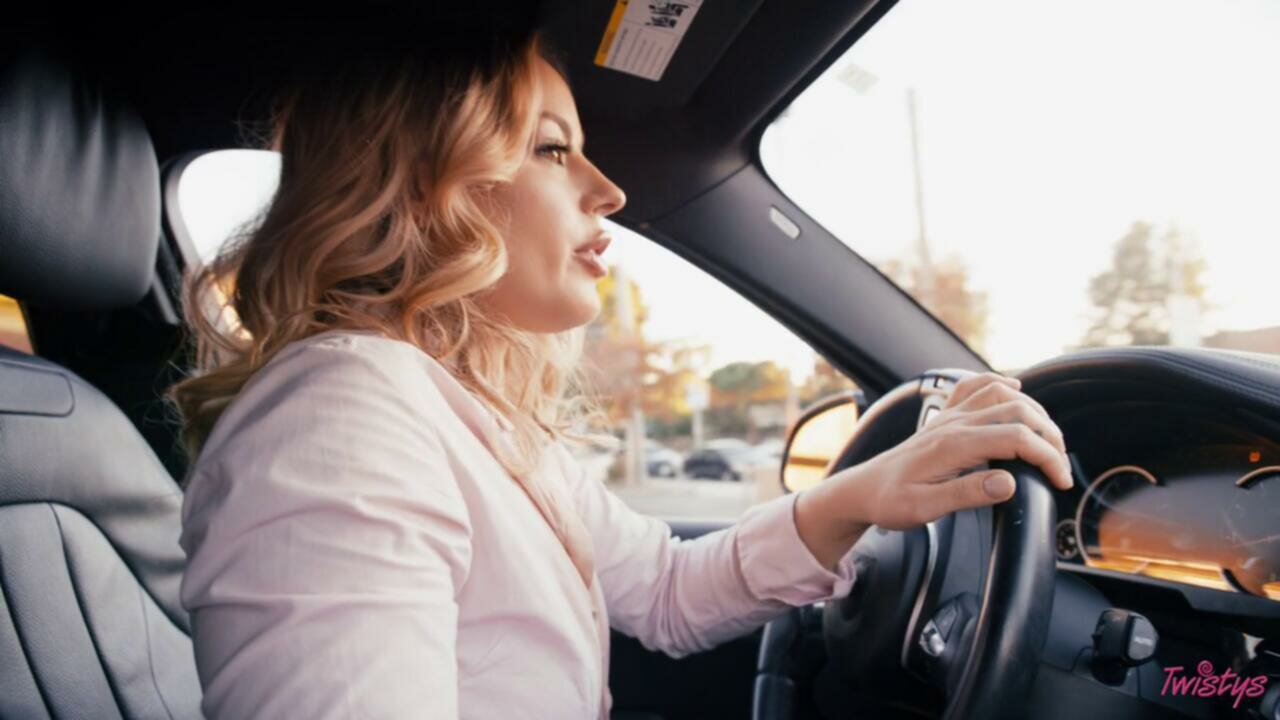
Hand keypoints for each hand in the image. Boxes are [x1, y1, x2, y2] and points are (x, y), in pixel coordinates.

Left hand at [795, 372, 1072, 567]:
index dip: (1048, 457)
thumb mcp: (926, 509)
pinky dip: (999, 383)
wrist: (861, 490)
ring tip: (1049, 438)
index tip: (1062, 481)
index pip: (1017, 439)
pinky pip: (974, 386)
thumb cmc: (891, 502)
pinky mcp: (943, 416)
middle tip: (1060, 466)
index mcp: (953, 445)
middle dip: (1050, 435)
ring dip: (1033, 410)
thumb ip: (967, 494)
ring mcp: (948, 416)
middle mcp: (954, 423)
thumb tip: (1008, 482)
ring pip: (1002, 394)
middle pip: (1018, 411)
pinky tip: (1014, 388)